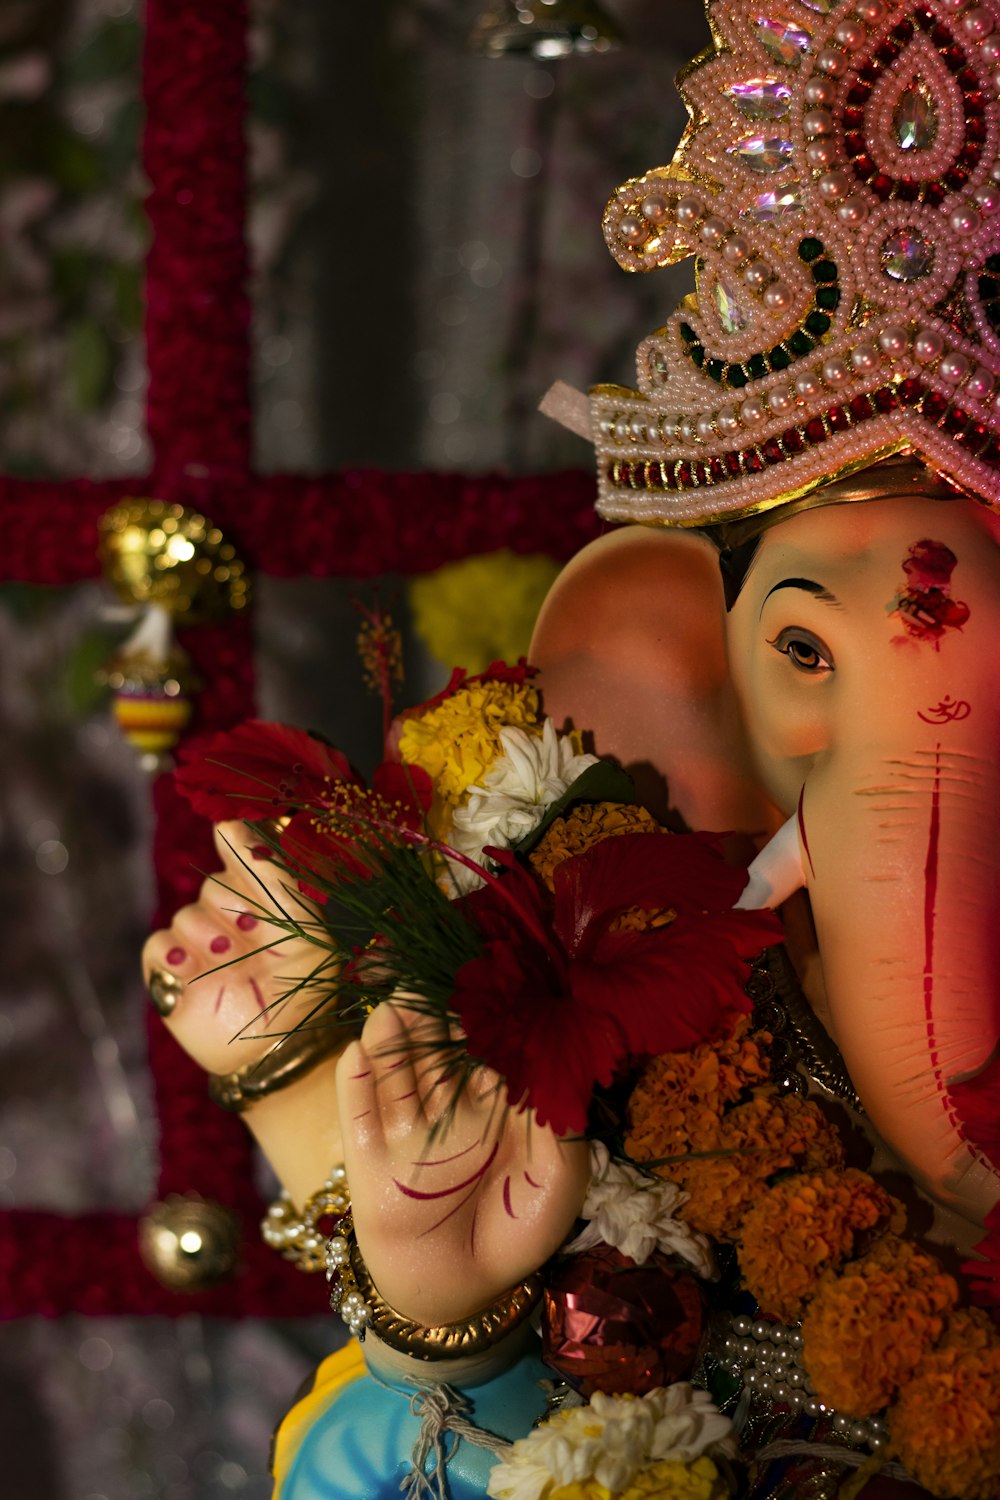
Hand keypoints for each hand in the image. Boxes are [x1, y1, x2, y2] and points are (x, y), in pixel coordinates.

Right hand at [142, 820, 338, 1075]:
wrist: (283, 1047)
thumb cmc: (304, 984)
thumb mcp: (301, 922)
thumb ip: (270, 871)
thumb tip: (228, 821)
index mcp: (267, 900)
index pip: (242, 856)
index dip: (239, 848)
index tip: (233, 835)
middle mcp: (230, 918)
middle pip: (213, 886)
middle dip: (236, 909)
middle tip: (256, 937)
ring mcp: (199, 946)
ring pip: (186, 917)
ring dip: (210, 938)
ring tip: (234, 965)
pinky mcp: (171, 975)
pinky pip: (158, 946)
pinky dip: (176, 956)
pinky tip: (196, 972)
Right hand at [337, 999, 590, 1326]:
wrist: (464, 1293)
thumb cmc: (517, 1233)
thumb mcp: (557, 1181)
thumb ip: (558, 1129)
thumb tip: (551, 1073)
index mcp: (492, 1106)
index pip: (483, 1051)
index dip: (482, 1019)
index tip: (483, 983)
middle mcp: (445, 1108)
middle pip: (434, 1051)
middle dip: (431, 1015)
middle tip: (428, 977)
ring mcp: (403, 1130)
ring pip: (396, 1072)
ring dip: (392, 1038)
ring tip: (392, 1004)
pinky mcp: (368, 1159)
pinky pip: (358, 1114)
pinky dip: (356, 1084)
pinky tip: (358, 1053)